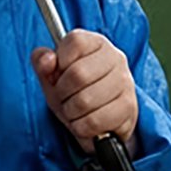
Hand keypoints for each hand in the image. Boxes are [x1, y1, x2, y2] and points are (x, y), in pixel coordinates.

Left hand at [32, 29, 137, 152]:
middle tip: (63, 98)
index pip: (75, 42)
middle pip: (78, 74)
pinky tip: (85, 122)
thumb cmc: (74, 91)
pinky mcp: (129, 107)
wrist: (100, 121)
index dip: (59, 63)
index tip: (58, 74)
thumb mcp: (52, 75)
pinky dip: (81, 127)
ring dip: (70, 112)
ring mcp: (125, 82)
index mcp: (96, 42)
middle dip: (62, 93)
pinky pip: (94, 121)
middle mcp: (115, 58)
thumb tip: (47, 60)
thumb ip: (42, 62)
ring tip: (74, 111)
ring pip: (85, 101)